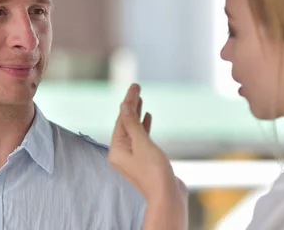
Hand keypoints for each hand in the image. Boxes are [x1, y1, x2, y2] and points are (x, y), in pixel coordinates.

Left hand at [108, 84, 187, 228]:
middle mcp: (121, 153)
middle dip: (131, 105)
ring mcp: (133, 157)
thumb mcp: (141, 143)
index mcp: (116, 150)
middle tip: (137, 87)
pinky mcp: (144, 160)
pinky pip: (140, 138)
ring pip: (133, 130)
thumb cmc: (154, 171)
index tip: (134, 87)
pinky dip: (143, 127)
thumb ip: (132, 123)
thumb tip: (124, 105)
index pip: (121, 120)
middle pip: (125, 124)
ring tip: (141, 99)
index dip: (128, 102)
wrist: (167, 196)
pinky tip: (147, 116)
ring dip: (137, 114)